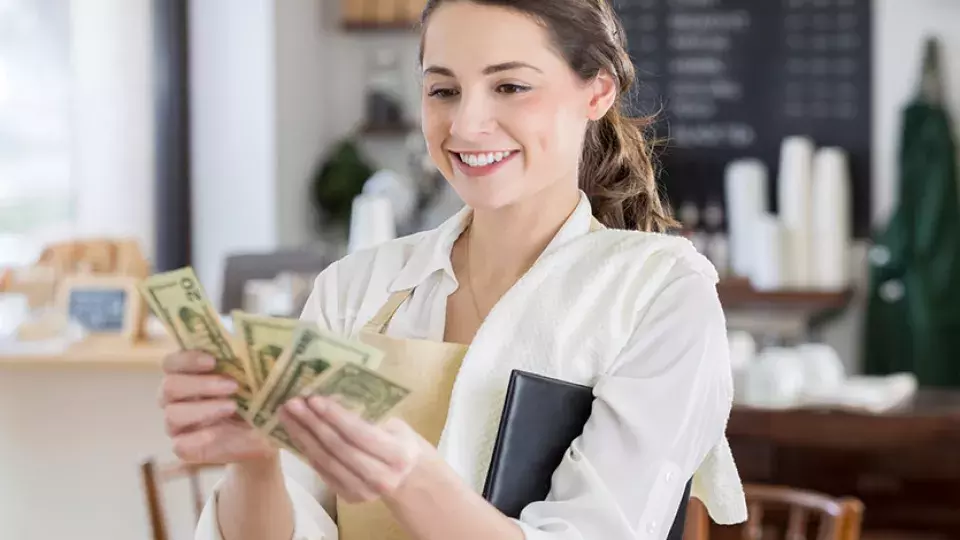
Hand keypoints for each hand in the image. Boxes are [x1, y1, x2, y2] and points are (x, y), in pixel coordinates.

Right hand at [160, 350, 274, 463]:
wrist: (264, 435)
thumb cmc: (257, 400)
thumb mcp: (258, 381)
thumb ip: (250, 364)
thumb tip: (254, 352)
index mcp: (188, 374)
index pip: (171, 363)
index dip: (186, 359)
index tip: (213, 360)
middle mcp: (177, 398)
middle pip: (169, 387)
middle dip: (200, 384)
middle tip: (232, 385)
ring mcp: (178, 424)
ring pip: (172, 414)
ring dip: (203, 409)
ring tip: (232, 407)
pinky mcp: (185, 447)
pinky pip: (180, 444)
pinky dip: (199, 437)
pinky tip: (218, 433)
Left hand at [278, 396, 429, 502]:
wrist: (408, 476)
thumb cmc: (400, 440)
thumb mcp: (394, 424)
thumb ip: (368, 416)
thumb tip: (330, 395)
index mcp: (398, 454)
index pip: (359, 434)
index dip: (335, 417)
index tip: (314, 399)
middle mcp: (382, 477)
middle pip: (338, 448)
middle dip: (312, 424)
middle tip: (292, 404)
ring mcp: (364, 491)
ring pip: (326, 462)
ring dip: (303, 437)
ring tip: (287, 416)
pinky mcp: (350, 498)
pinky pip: (323, 471)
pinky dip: (308, 451)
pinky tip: (296, 434)